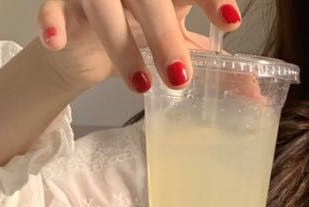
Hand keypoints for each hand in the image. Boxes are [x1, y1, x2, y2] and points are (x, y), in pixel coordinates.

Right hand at [35, 0, 241, 93]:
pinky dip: (52, 22)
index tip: (232, 22)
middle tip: (181, 77)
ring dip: (123, 46)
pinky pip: (52, 6)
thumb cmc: (139, 36)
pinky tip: (57, 41)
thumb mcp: (180, 46)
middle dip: (167, 37)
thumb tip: (256, 95)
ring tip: (142, 86)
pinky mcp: (61, 2)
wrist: (87, 45)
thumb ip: (215, 67)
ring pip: (104, 6)